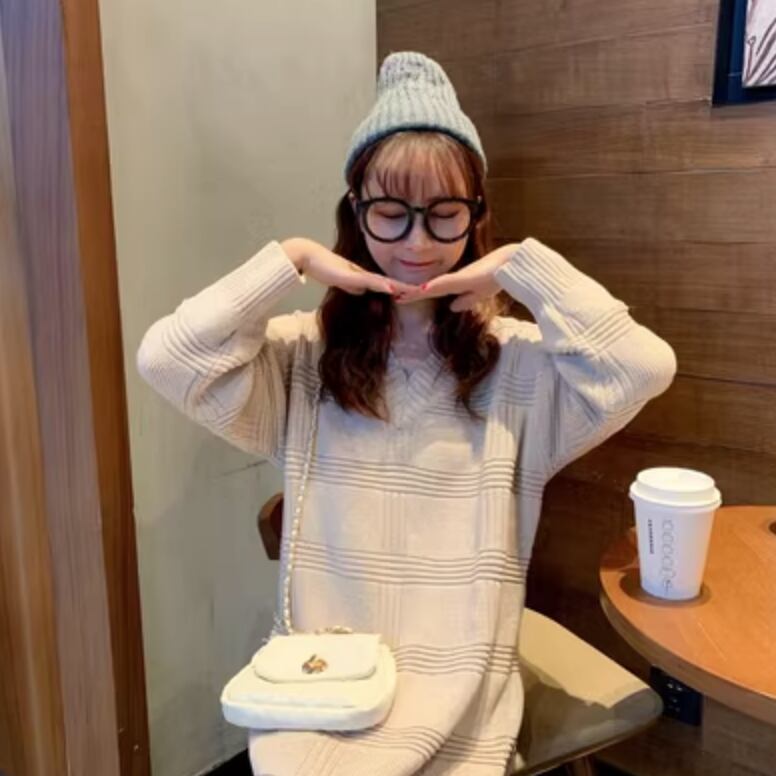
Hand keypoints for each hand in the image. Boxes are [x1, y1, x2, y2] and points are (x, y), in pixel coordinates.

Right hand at [281, 237, 415, 296]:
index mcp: (366, 277)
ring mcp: (360, 274)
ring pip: (386, 282)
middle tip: (428, 291)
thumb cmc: (325, 269)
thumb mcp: (343, 282)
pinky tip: (393, 290)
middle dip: (409, 288)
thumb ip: (354, 286)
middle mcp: (367, 275)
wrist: (310, 258)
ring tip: (417, 291)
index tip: (418, 294)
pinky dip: (383, 286)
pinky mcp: (352, 276)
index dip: (404, 290)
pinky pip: (370, 282)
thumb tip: (363, 292)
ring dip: (401, 287)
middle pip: (393, 283)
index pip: (389, 285)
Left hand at [396, 243, 517, 311]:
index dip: (414, 295)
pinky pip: (446, 283)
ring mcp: (458, 278)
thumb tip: (452, 307)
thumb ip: (465, 300)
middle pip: (427, 288)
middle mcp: (452, 280)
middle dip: (409, 293)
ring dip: (417, 291)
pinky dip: (434, 287)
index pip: (430, 291)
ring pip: (432, 286)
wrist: (511, 264)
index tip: (399, 298)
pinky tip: (423, 289)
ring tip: (399, 294)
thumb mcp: (478, 294)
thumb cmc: (496, 276)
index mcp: (454, 285)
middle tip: (391, 295)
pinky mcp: (465, 277)